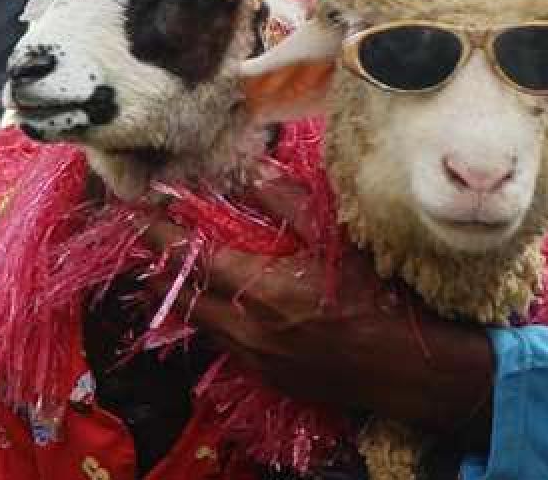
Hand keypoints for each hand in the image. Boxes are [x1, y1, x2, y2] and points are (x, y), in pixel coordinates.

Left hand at [140, 180, 494, 436]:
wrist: (407, 369)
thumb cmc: (379, 298)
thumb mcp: (337, 240)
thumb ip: (290, 204)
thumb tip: (254, 170)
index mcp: (264, 290)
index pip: (197, 258)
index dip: (166, 236)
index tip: (143, 215)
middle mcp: (250, 330)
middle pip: (187, 297)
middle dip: (159, 269)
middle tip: (140, 245)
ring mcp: (258, 358)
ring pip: (202, 325)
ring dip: (179, 298)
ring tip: (158, 276)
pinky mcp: (270, 376)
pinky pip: (224, 345)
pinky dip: (207, 322)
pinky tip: (209, 310)